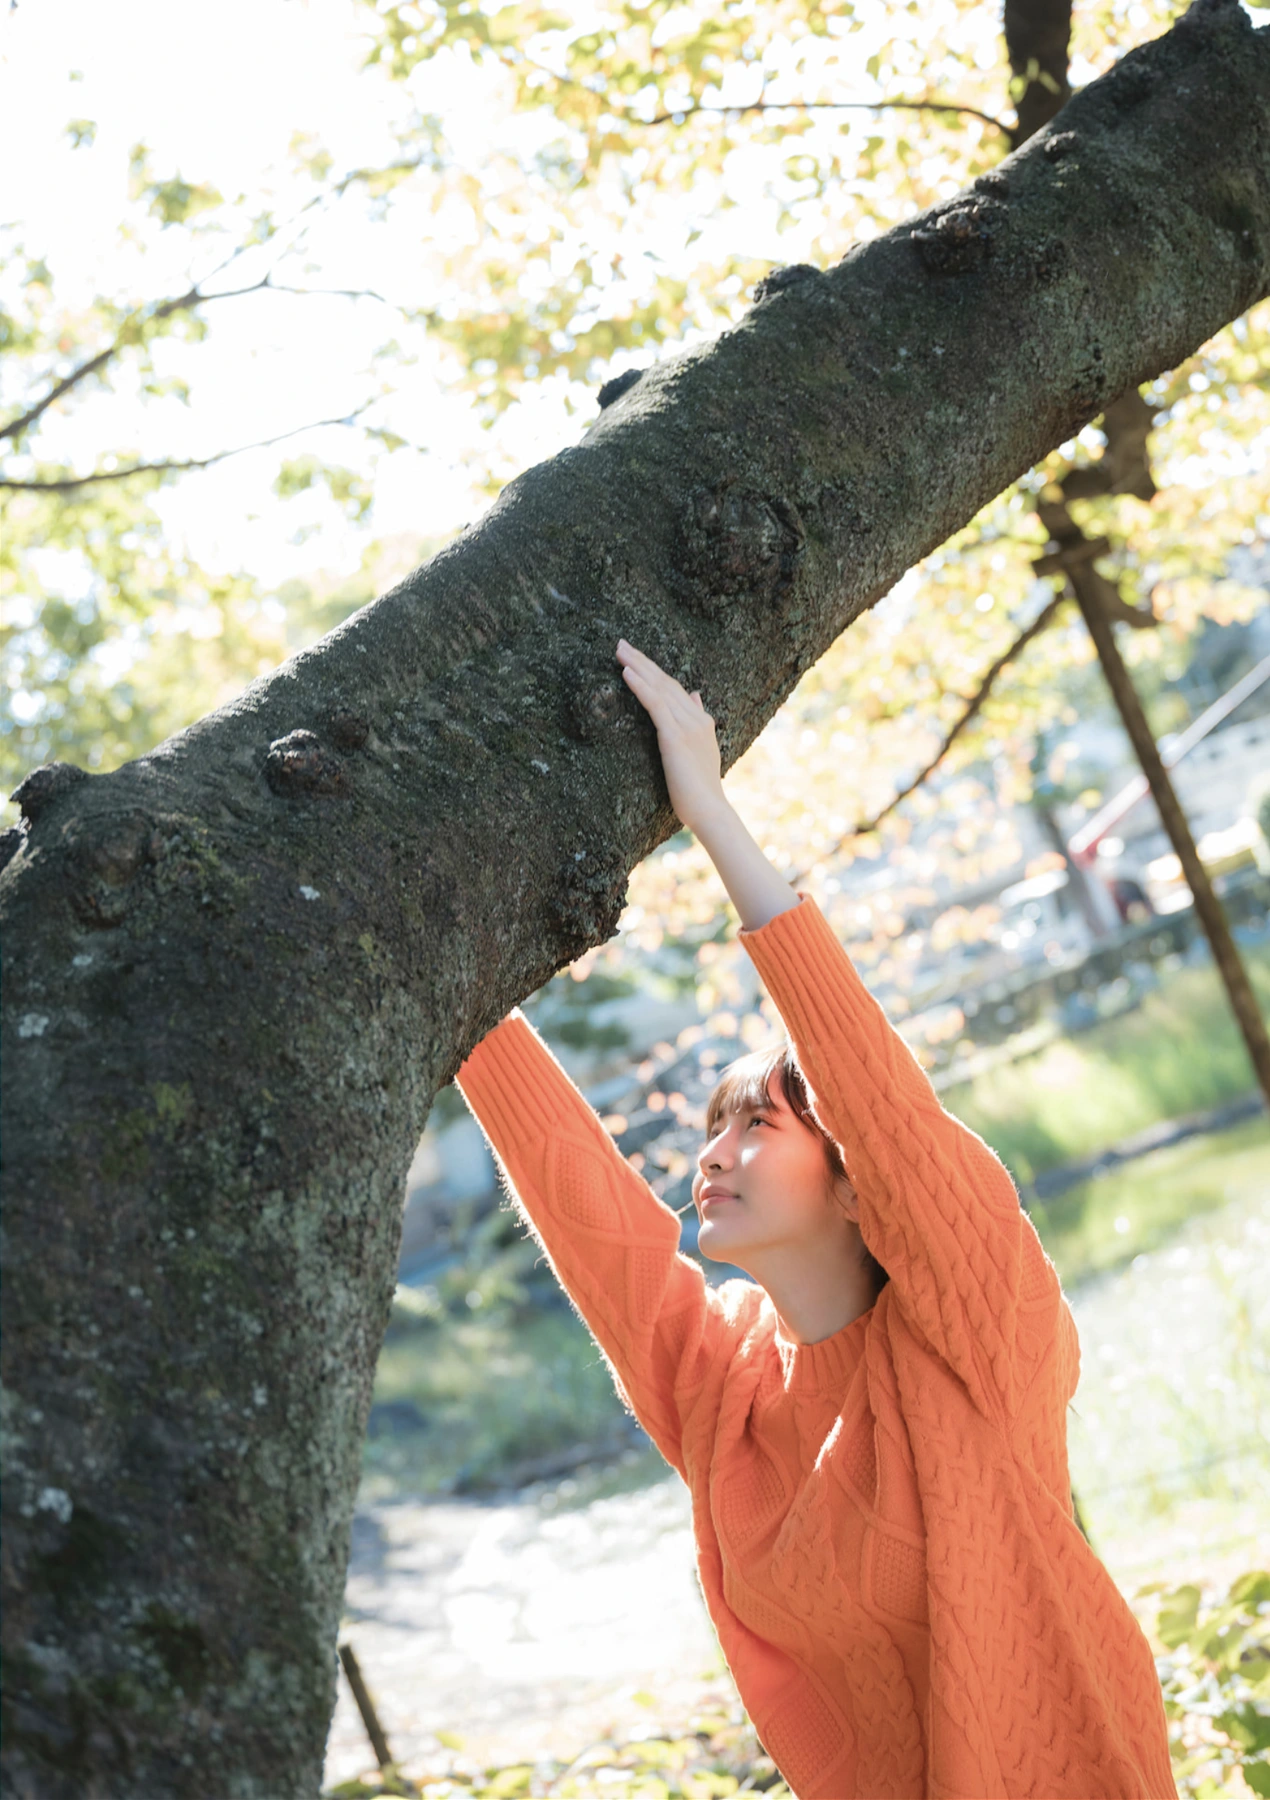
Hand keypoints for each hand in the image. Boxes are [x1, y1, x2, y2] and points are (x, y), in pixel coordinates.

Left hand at [615, 640, 725, 832]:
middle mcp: (696, 718)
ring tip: (618, 651)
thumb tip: (694, 693)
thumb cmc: (700, 788)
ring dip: (637, 666)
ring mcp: (687, 726)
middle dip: (642, 660)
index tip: (635, 656)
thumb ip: (696, 719)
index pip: (674, 687)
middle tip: (620, 643)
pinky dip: (640, 687)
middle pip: (665, 681)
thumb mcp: (701, 749)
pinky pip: (655, 705)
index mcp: (701, 720)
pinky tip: (626, 673)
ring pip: (659, 688)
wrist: (710, 810)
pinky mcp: (674, 737)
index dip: (653, 670)